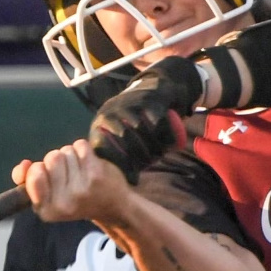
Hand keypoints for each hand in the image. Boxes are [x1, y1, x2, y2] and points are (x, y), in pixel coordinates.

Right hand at [11, 140, 130, 223]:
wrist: (113, 205)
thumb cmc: (76, 198)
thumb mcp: (48, 197)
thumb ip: (28, 181)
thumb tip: (24, 165)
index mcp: (47, 211)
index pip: (33, 176)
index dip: (40, 169)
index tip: (50, 177)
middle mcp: (63, 203)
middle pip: (50, 158)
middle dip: (58, 160)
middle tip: (70, 174)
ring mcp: (80, 189)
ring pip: (65, 151)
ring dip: (72, 155)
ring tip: (80, 170)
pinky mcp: (95, 174)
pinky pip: (80, 146)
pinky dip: (83, 149)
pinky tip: (90, 163)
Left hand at [88, 55, 199, 183]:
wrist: (156, 87)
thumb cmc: (136, 118)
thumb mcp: (121, 132)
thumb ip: (119, 154)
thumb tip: (128, 182)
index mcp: (100, 122)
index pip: (103, 147)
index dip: (118, 164)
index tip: (131, 176)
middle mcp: (111, 111)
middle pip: (126, 142)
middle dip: (141, 157)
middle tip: (150, 162)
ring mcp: (129, 104)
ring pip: (142, 133)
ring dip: (154, 148)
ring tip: (159, 154)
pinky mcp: (150, 99)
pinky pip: (157, 123)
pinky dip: (164, 136)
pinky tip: (169, 144)